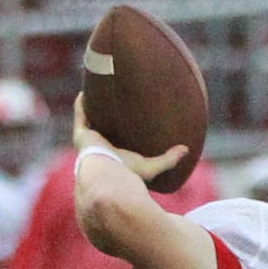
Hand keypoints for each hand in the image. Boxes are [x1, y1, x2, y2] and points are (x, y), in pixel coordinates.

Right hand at [72, 93, 187, 183]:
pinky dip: (82, 104)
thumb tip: (187, 149)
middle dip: (106, 117)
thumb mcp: (152, 166)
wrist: (108, 177)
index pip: (118, 142)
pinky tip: (85, 91)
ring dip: (93, 107)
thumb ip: (169, 159)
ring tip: (98, 91)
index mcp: (115, 156)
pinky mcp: (81, 135)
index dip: (121, 131)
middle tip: (114, 101)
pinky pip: (80, 114)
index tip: (128, 118)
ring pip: (91, 120)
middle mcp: (101, 149)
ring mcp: (89, 141)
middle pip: (103, 129)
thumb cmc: (129, 175)